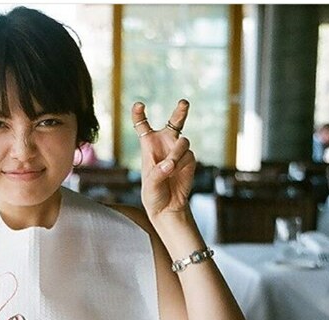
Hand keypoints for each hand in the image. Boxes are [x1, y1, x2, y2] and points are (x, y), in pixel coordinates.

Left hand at [132, 100, 195, 218]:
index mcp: (149, 147)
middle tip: (184, 102)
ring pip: (183, 141)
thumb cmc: (153, 195)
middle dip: (180, 112)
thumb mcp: (150, 185)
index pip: (143, 126)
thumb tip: (170, 163)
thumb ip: (158, 173)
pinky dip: (181, 163)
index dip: (139, 115)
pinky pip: (188, 155)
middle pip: (174, 122)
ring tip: (170, 167)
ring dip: (176, 153)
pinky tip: (175, 173)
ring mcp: (178, 151)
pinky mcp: (189, 160)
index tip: (138, 105)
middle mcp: (165, 145)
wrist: (168, 207)